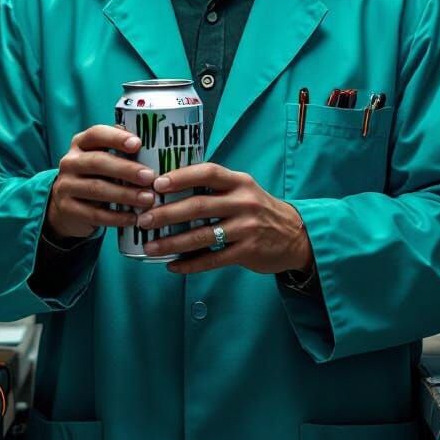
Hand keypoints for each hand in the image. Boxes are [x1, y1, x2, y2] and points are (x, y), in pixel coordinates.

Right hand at [46, 125, 156, 238]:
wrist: (68, 206)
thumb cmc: (97, 176)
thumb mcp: (104, 159)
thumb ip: (121, 151)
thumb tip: (155, 145)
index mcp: (81, 144)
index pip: (96, 134)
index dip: (116, 138)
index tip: (138, 144)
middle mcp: (70, 162)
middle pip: (97, 162)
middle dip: (126, 169)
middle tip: (150, 177)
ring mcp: (65, 186)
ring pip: (96, 188)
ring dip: (125, 194)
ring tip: (148, 199)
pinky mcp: (67, 209)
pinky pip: (94, 214)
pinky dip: (116, 217)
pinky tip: (133, 218)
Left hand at [137, 163, 313, 275]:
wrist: (295, 235)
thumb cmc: (258, 210)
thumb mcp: (243, 190)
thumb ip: (215, 188)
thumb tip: (169, 189)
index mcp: (239, 182)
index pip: (208, 172)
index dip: (181, 176)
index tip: (157, 183)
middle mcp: (244, 202)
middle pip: (200, 205)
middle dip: (168, 213)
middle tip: (144, 220)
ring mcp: (247, 228)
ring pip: (203, 235)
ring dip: (173, 242)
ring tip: (150, 247)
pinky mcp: (248, 251)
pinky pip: (213, 259)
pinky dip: (190, 264)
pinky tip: (173, 266)